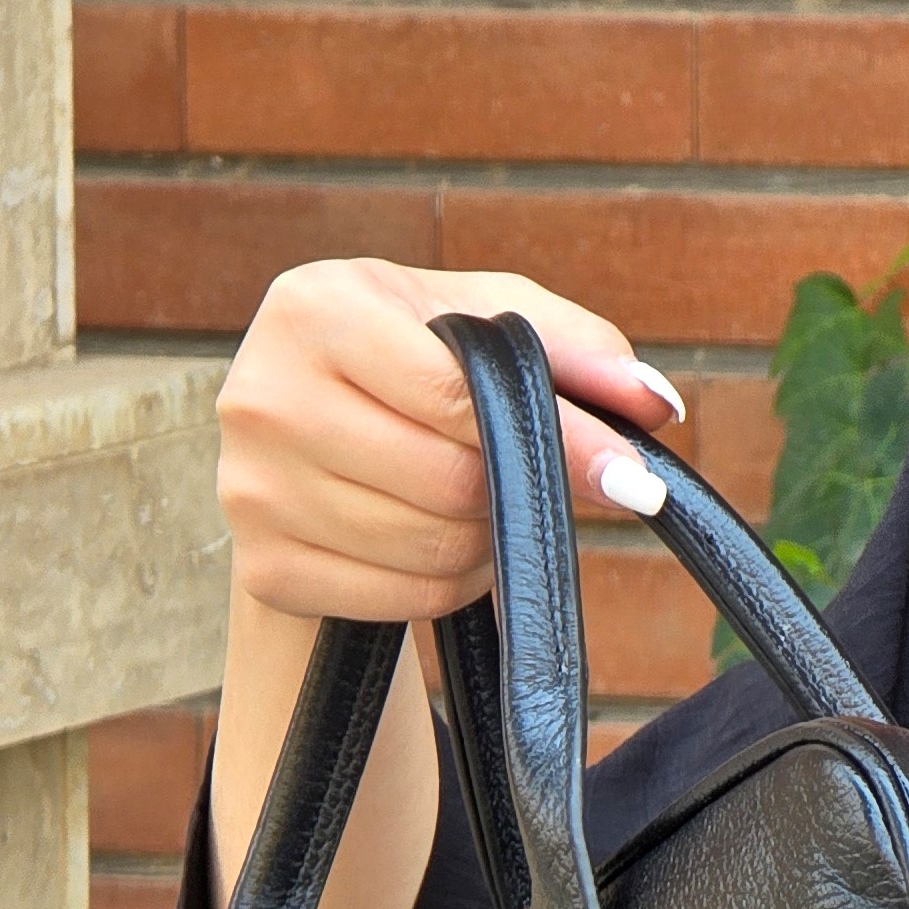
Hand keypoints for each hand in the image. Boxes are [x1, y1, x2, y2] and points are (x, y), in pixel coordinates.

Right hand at [216, 256, 684, 624]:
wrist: (296, 432)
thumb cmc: (406, 360)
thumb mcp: (480, 322)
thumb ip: (578, 347)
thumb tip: (656, 406)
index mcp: (314, 310)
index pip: (455, 396)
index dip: (557, 442)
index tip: (632, 478)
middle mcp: (263, 396)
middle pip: (450, 484)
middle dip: (508, 492)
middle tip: (516, 477)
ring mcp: (253, 492)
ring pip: (434, 548)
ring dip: (484, 541)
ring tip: (471, 502)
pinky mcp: (265, 570)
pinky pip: (406, 598)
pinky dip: (447, 582)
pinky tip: (432, 541)